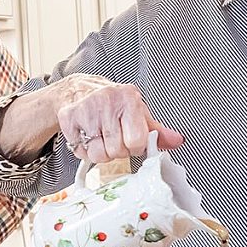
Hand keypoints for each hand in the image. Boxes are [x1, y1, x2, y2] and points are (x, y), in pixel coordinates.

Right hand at [53, 79, 184, 162]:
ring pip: (98, 155)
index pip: (137, 141)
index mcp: (129, 98)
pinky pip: (81, 152)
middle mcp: (107, 100)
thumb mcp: (138, 113)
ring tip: (101, 138)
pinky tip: (88, 136)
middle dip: (118, 150)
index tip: (131, 140)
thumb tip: (178, 141)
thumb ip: (158, 131)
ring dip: (101, 153)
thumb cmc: (114, 105)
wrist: (80, 91)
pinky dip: (85, 150)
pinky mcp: (68, 118)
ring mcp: (86, 109)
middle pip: (117, 150)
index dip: (135, 147)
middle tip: (114, 138)